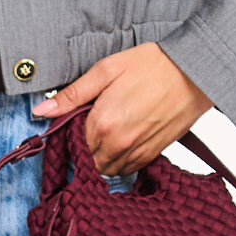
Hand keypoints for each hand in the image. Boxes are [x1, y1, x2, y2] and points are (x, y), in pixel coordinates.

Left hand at [31, 42, 211, 174]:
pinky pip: (129, 169)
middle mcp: (119, 143)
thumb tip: (41, 111)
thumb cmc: (152, 65)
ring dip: (102, 158)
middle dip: (83, 150)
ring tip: (106, 136)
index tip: (71, 126)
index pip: (71, 145)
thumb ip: (72, 95)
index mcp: (102, 123)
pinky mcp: (154, 154)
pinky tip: (122, 143)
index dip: (68, 137)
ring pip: (107, 170)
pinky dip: (121, 161)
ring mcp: (137, 151)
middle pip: (88, 162)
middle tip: (89, 130)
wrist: (194, 71)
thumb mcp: (106, 70)